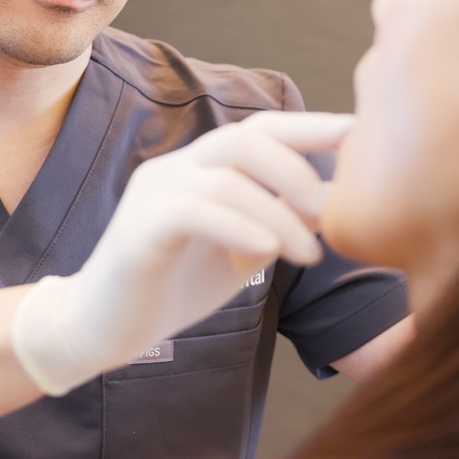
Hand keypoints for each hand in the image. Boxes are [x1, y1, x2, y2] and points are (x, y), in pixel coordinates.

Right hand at [10, 111, 352, 394]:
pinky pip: (193, 212)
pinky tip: (269, 251)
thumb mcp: (241, 251)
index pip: (260, 130)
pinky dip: (238, 226)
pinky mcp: (139, 231)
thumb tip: (338, 202)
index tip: (356, 135)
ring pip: (225, 177)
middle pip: (244, 138)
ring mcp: (153, 195)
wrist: (102, 329)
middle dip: (297, 166)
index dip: (308, 128)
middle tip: (329, 211)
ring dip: (278, 212)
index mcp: (201, 168)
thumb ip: (280, 222)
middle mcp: (176, 169)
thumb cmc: (174, 287)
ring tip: (308, 253)